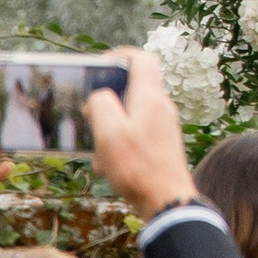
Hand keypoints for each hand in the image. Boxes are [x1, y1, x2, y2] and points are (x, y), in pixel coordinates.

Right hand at [85, 52, 197, 225]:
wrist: (166, 201)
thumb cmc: (138, 168)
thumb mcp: (109, 133)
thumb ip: (101, 105)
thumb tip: (100, 96)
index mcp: (150, 97)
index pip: (141, 58)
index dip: (119, 55)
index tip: (99, 66)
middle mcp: (161, 107)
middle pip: (132, 88)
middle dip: (106, 101)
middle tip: (90, 117)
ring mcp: (163, 125)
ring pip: (129, 115)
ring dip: (109, 130)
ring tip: (100, 153)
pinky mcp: (161, 143)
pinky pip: (135, 135)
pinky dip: (118, 146)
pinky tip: (108, 167)